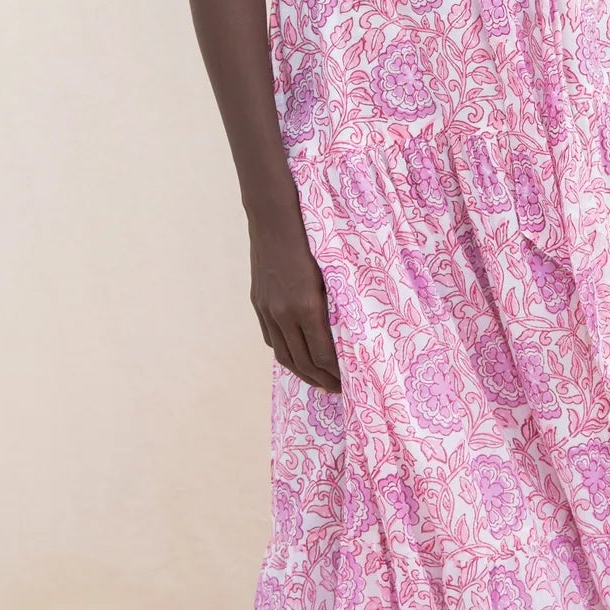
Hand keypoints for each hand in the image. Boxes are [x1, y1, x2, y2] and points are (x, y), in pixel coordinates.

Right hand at [247, 210, 341, 393]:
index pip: (323, 355)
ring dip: (302, 373)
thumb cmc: (313, 239)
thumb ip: (336, 305)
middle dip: (322, 380)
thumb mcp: (331, 273)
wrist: (274, 218)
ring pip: (283, 355)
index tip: (351, 382)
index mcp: (306, 306)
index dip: (337, 373)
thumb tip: (349, 334)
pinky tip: (297, 357)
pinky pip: (271, 338)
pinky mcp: (258, 303)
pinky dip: (285, 354)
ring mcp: (267, 309)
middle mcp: (283, 313)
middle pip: (302, 362)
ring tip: (319, 381)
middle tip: (339, 391)